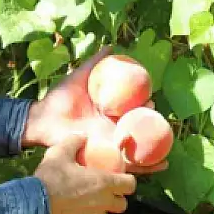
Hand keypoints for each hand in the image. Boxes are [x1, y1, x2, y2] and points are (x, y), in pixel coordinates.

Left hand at [21, 48, 167, 174]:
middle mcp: (112, 128)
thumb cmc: (59, 98)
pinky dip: (146, 166)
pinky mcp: (106, 157)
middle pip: (138, 128)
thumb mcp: (80, 76)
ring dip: (156, 148)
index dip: (144, 105)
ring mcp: (110, 143)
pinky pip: (128, 164)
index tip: (151, 98)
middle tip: (159, 118)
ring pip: (138, 148)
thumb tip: (111, 47)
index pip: (132, 109)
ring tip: (169, 146)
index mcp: (108, 111)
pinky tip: (162, 164)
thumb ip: (94, 62)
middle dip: (153, 125)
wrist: (44, 119)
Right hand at [34, 133, 136, 213]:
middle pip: (122, 204)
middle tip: (104, 190)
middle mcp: (103, 203)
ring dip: (99, 208)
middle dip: (117, 198)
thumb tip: (83, 136)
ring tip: (84, 201)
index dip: (127, 181)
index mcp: (104, 183)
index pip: (130, 185)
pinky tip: (71, 212)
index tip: (119, 177)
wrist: (34, 205)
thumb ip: (74, 142)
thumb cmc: (51, 177)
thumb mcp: (60, 153)